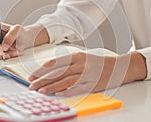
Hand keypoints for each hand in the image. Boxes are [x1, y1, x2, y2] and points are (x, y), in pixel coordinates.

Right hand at [0, 22, 49, 58]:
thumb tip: (3, 47)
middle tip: (8, 55)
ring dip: (3, 56)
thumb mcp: (18, 30)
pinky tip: (13, 54)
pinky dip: (5, 57)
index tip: (2, 50)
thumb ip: (11, 36)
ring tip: (15, 53)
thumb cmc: (20, 32)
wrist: (25, 38)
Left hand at [28, 52, 146, 95]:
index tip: (32, 76)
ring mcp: (87, 74)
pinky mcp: (93, 84)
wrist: (119, 66)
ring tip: (41, 91)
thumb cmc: (97, 62)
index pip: (54, 63)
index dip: (41, 70)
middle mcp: (80, 64)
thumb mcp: (82, 58)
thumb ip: (67, 63)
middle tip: (31, 86)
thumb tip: (50, 71)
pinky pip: (78, 88)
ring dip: (52, 87)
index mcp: (76, 56)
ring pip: (65, 81)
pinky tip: (59, 94)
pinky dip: (67, 92)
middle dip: (42, 80)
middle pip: (57, 73)